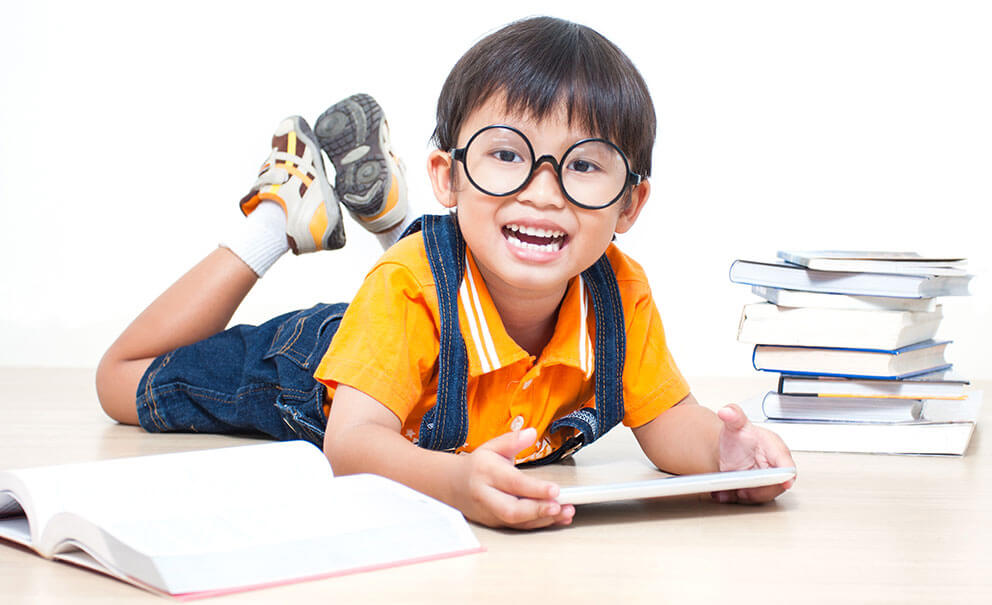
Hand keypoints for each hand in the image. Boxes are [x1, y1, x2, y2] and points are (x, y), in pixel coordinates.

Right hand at [452, 428, 574, 528]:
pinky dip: (539, 524)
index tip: (555, 489)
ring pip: (517, 522)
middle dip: (538, 510)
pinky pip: (519, 527)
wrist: (452, 485)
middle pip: (512, 510)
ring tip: (565, 513)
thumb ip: (513, 440)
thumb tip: (531, 433)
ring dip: (543, 519)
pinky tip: (557, 518)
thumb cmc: (477, 466)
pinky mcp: (496, 523)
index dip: (535, 488)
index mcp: (486, 472)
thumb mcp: (492, 447)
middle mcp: (486, 495)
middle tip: (560, 506)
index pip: (513, 482)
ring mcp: (490, 513)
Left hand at [713, 403, 795, 503]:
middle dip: (759, 490)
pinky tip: (724, 493)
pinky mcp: (756, 490)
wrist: (730, 448)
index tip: (785, 482)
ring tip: (729, 490)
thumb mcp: (736, 424)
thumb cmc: (740, 437)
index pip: (787, 465)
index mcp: (776, 450)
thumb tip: (727, 411)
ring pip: (763, 495)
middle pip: (776, 485)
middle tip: (742, 489)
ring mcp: (766, 480)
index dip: (787, 474)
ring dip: (746, 496)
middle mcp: (775, 467)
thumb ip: (733, 415)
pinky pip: (750, 499)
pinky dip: (736, 498)